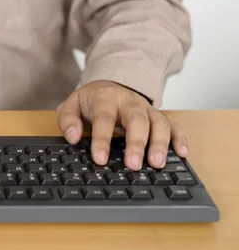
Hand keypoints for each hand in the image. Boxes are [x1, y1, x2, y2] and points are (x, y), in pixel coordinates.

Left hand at [57, 80, 187, 170]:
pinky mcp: (158, 116)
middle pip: (137, 120)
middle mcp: (130, 102)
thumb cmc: (90, 101)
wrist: (109, 85)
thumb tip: (73, 137)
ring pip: (159, 122)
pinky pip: (174, 125)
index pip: (104, 119)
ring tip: (157, 164)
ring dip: (160, 143)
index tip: (100, 159)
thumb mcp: (71, 105)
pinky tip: (182, 153)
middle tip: (133, 165)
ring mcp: (146, 109)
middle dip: (136, 143)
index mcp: (106, 98)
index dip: (102, 139)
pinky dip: (180, 138)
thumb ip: (68, 120)